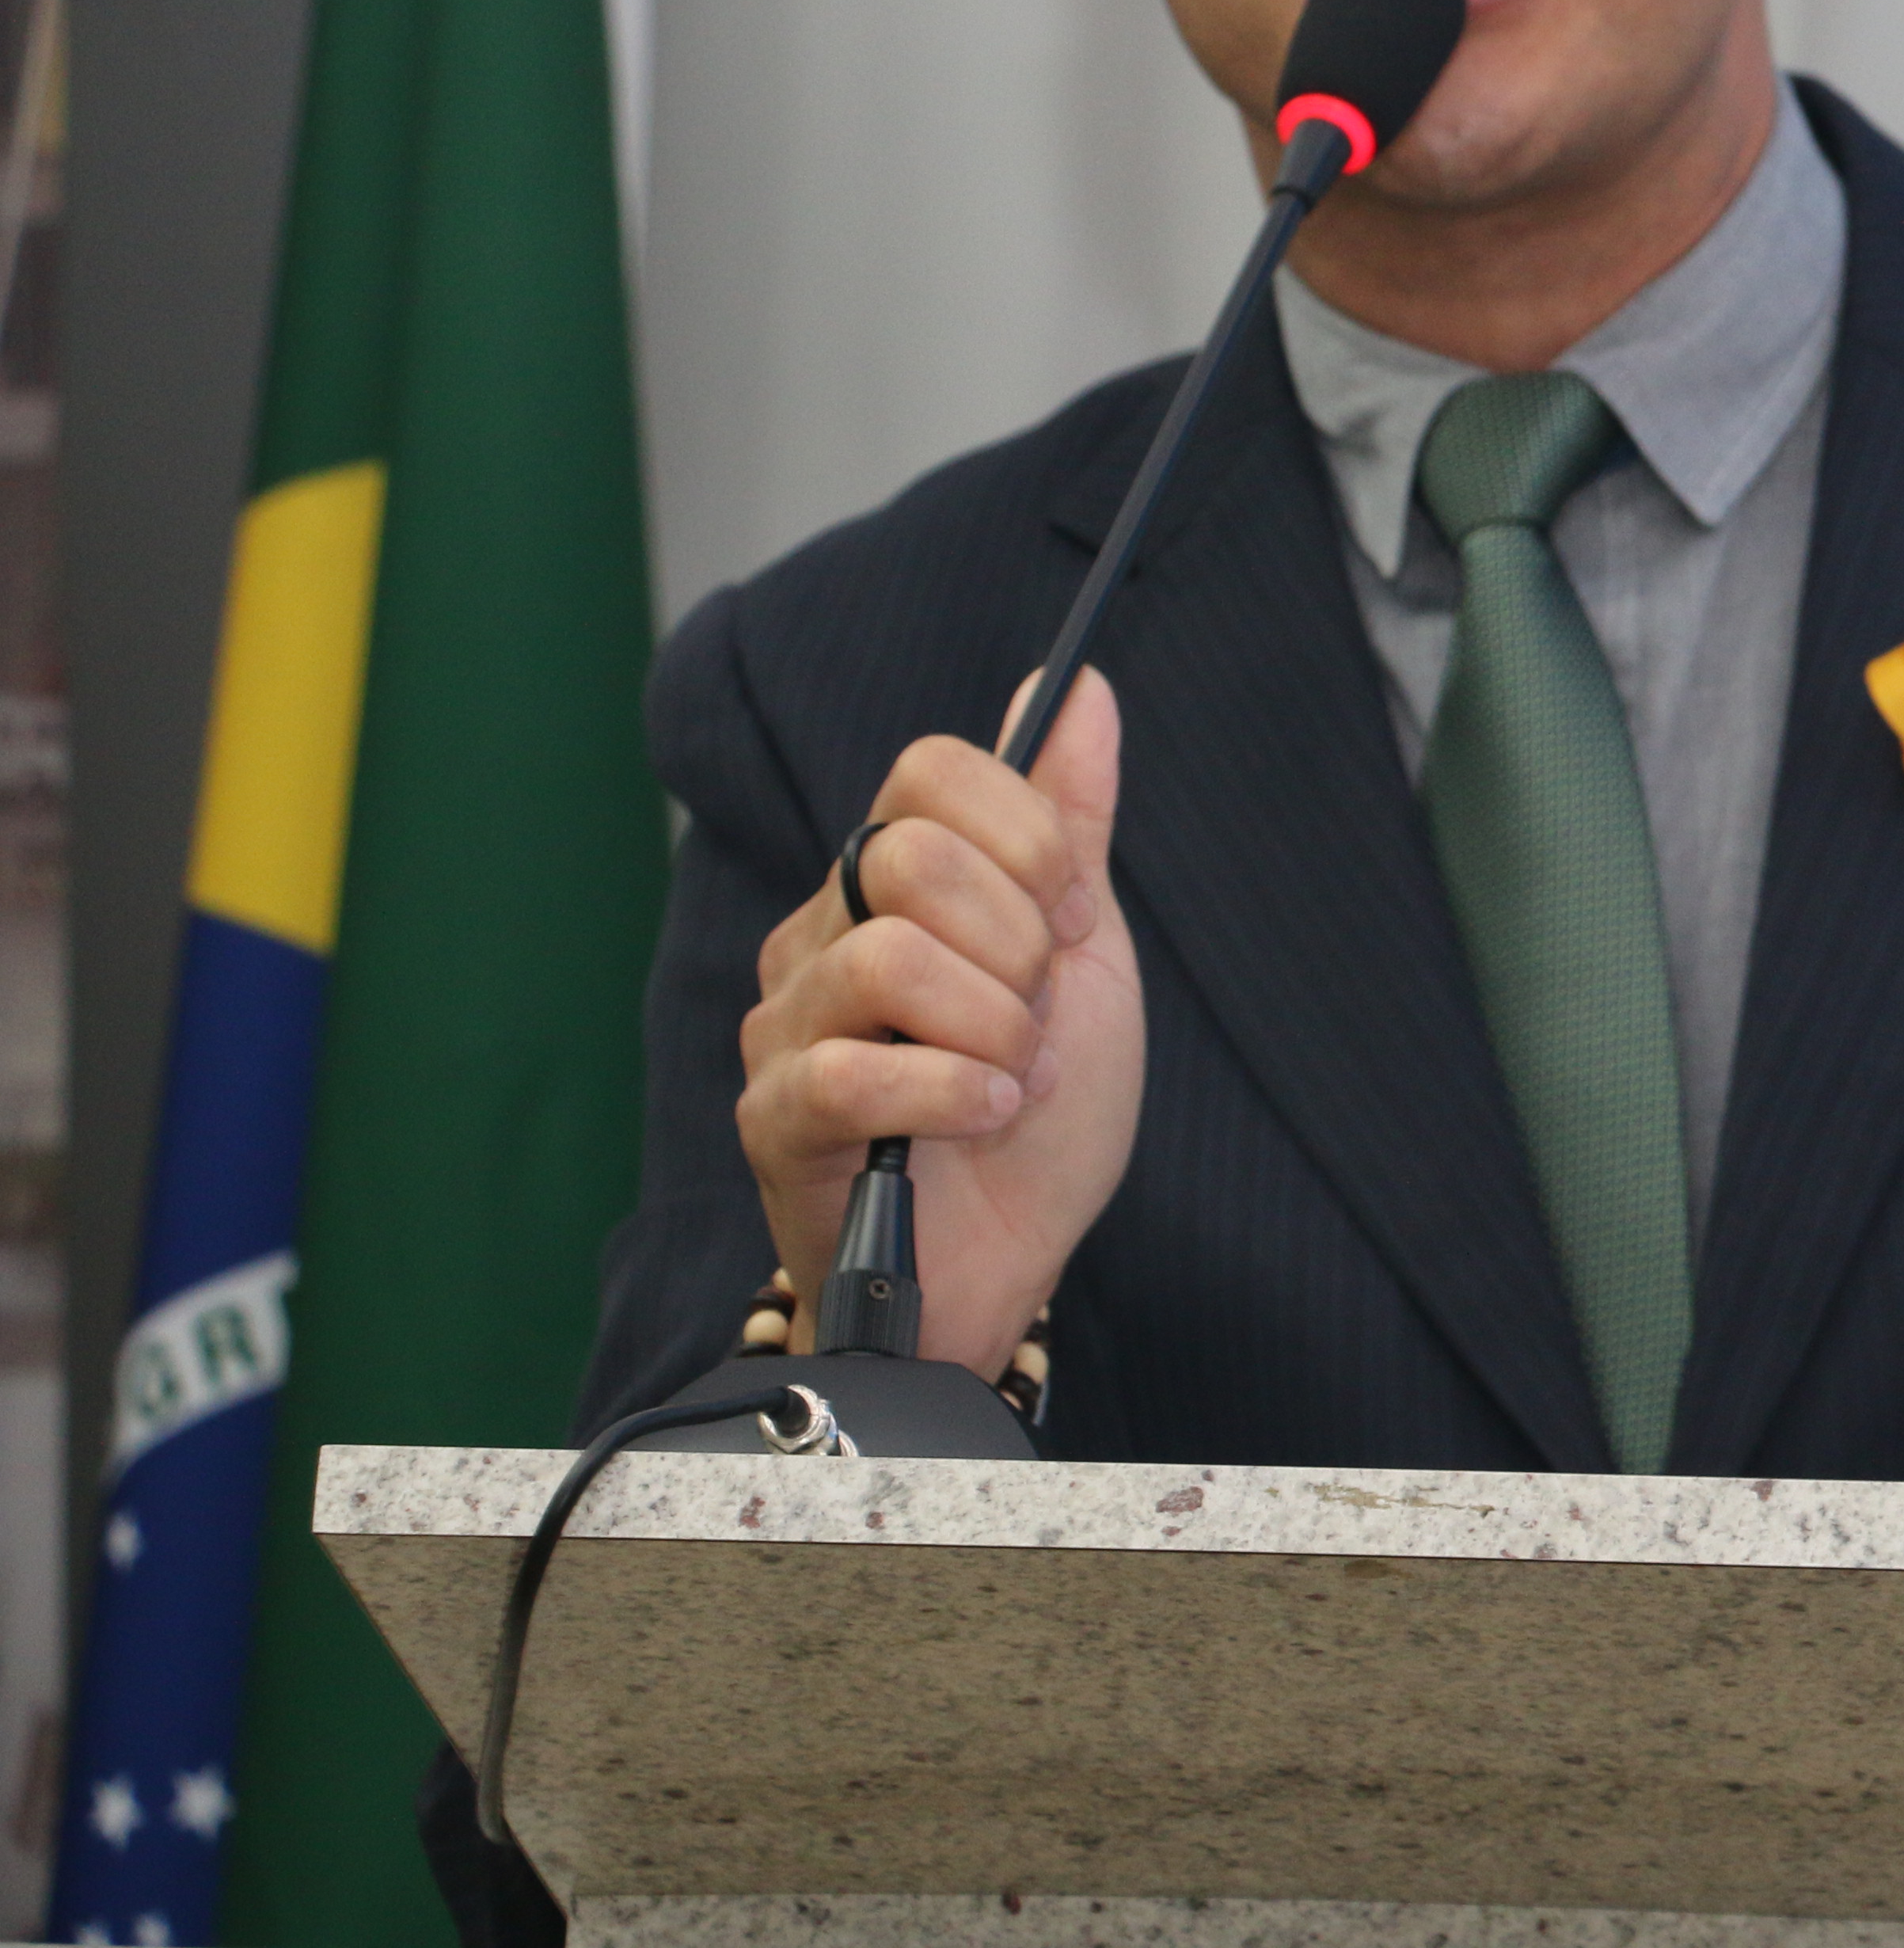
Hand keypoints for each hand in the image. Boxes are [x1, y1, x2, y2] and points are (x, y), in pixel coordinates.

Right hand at [735, 669, 1142, 1377]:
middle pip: (911, 857)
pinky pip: (857, 1072)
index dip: (1027, 837)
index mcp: (891, 881)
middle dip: (1018, 945)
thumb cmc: (1041, 1105)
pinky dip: (956, 1095)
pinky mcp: (776, 1119)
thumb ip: (1070, 820)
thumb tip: (1078, 690)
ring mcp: (786, 1026)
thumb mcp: (1083, 948)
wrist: (1015, 1257)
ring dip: (993, 1031)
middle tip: (1036, 1019)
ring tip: (1013, 1080)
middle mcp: (820, 934)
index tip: (1071, 919)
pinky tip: (986, 1119)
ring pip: (889, 959)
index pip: (930, 773)